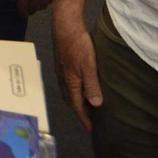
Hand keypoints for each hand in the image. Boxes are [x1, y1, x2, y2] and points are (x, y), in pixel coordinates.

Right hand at [52, 12, 101, 130]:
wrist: (65, 27)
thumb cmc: (78, 46)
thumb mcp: (89, 66)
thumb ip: (92, 85)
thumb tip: (96, 105)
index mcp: (70, 83)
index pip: (77, 106)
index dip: (84, 118)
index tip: (91, 129)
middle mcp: (63, 80)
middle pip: (71, 102)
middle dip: (79, 112)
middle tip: (89, 121)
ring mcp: (61, 72)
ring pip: (69, 93)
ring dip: (76, 102)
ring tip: (86, 107)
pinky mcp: (62, 65)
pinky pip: (68, 85)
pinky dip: (74, 92)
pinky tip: (80, 88)